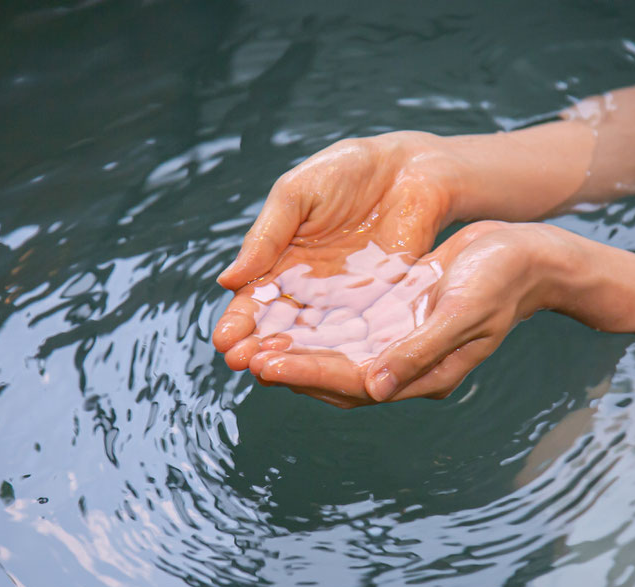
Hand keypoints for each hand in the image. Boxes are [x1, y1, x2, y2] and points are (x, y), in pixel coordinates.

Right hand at [212, 131, 463, 370]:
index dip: (238, 320)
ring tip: (271, 372)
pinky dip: (337, 352)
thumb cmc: (347, 170)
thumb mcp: (296, 194)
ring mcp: (343, 299)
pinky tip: (320, 366)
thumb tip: (227, 280)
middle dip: (257, 345)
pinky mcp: (378, 304)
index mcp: (281, 260)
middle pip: (278, 325)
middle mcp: (308, 287)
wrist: (410, 168)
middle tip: (240, 362)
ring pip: (312, 337)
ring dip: (291, 357)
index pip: (254, 299)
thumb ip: (266, 236)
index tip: (224, 340)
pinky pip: (355, 334)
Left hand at [249, 221, 634, 407]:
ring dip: (295, 347)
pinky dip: (315, 322)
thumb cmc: (502, 281)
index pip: (353, 384)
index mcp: (422, 376)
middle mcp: (404, 365)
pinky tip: (284, 310)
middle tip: (241, 356)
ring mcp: (399, 342)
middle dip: (289, 365)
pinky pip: (346, 326)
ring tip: (251, 339)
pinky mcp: (395, 316)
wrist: (528, 255)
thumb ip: (418, 352)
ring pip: (335, 351)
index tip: (265, 365)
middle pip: (335, 373)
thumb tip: (372, 388)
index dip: (307, 375)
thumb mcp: (463, 313)